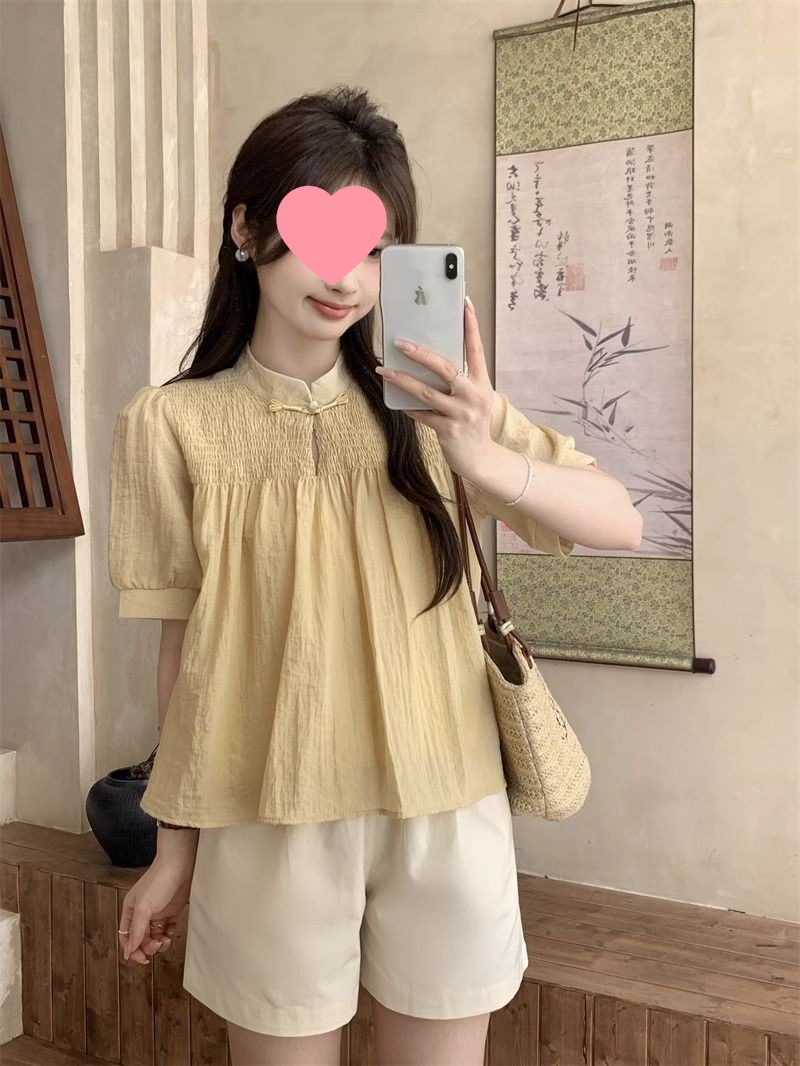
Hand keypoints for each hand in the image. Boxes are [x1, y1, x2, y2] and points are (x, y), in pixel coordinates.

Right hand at [118, 854, 194, 964]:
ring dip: (160, 942)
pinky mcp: (172, 911)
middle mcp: (143, 913)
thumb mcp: (144, 907)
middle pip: (142, 939)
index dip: (132, 950)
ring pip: (155, 936)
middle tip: (157, 944)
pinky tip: (171, 932)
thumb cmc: (159, 880)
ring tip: (165, 939)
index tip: (142, 958)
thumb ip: (136, 930)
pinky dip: (169, 934)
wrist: (180, 864)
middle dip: (148, 946)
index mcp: (131, 911)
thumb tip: (128, 951)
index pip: (127, 937)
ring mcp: (158, 912)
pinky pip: (168, 929)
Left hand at [375, 298, 495, 479]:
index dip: (471, 326)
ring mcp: (461, 414)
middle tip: (400, 343)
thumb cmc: (473, 424)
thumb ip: (459, 382)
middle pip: (445, 368)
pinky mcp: (448, 431)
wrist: (481, 460)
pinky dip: (409, 407)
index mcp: (482, 383)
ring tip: (384, 370)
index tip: (464, 303)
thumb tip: (429, 362)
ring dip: (402, 380)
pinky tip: (396, 401)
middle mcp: (473, 395)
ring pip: (426, 392)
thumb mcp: (473, 399)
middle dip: (420, 354)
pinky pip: (422, 415)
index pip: (476, 349)